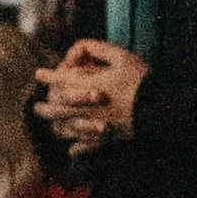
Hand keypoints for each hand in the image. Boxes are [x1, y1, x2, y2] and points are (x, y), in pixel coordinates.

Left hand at [32, 37, 147, 147]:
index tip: (39, 73)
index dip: (48, 76)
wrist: (160, 109)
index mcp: (89, 87)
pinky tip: (72, 149)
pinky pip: (85, 147)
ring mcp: (94, 125)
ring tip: (52, 126)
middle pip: (56, 110)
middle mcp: (86, 108)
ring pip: (66, 130)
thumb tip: (79, 48)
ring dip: (56, 127)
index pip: (61, 81)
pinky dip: (76, 148)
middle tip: (36, 107)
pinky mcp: (105, 139)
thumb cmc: (140, 80)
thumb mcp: (121, 57)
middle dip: (44, 107)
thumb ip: (98, 49)